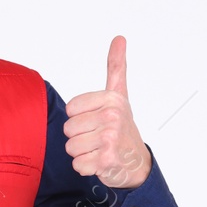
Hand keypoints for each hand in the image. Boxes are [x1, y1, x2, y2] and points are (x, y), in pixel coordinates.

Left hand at [63, 35, 151, 189]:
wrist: (137, 163)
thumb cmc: (124, 129)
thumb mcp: (119, 95)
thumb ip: (116, 67)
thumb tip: (119, 38)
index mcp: (112, 99)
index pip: (71, 109)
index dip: (80, 118)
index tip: (98, 121)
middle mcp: (112, 116)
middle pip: (68, 129)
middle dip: (81, 138)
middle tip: (99, 139)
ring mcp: (110, 138)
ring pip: (71, 147)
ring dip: (83, 153)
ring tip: (99, 150)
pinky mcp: (106, 159)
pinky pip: (77, 164)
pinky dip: (87, 168)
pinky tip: (101, 163)